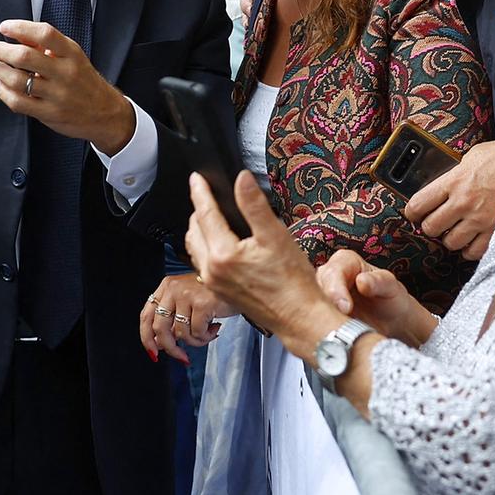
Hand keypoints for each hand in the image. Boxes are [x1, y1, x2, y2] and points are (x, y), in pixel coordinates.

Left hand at [0, 19, 136, 152]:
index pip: (45, 33)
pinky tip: (3, 86)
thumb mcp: (72, 57)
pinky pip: (18, 102)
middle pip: (25, 56)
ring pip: (17, 80)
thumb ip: (47, 46)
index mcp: (72, 54)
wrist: (105, 113)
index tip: (5, 27)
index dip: (20, 28)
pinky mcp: (49, 114)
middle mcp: (66, 73)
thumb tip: (17, 35)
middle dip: (1, 50)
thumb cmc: (83, 80)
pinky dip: (4, 92)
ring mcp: (57, 95)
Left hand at [141, 273, 228, 364]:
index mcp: (166, 286)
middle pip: (160, 328)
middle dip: (170, 348)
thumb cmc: (214, 294)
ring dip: (196, 341)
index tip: (153, 352)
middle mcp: (173, 288)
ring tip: (208, 333)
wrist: (237, 283)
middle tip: (182, 357)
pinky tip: (215, 328)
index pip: (146, 315)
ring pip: (181, 334)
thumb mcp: (188, 303)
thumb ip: (172, 320)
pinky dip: (206, 337)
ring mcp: (187, 295)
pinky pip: (197, 333)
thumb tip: (160, 344)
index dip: (146, 337)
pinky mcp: (201, 304)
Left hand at [186, 171, 343, 354]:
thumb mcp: (275, 236)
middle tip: (204, 194)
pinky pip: (203, 264)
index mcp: (222, 255)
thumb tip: (242, 179)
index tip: (196, 178)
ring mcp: (214, 285)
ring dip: (199, 230)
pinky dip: (205, 248)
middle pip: (194, 232)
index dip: (200, 193)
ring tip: (208, 215)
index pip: (205, 214)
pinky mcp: (221, 293)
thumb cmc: (292, 281)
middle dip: (198, 210)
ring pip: (195, 249)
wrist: (299, 317)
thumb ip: (254, 205)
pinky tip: (218, 244)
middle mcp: (212, 271)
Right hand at [315, 250, 437, 347]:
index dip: (336, 290)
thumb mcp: (391, 287)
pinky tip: (327, 338)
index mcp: (344, 261)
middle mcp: (327, 276)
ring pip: (309, 305)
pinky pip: (310, 320)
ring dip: (318, 319)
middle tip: (335, 323)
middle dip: (323, 306)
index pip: (333, 273)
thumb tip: (361, 281)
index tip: (346, 308)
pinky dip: (317, 329)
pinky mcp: (317, 314)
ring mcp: (320, 295)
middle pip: (315, 288)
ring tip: (333, 333)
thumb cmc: (390, 299)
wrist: (391, 321)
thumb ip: (378, 282)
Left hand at [404, 136, 494, 259]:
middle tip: (436, 222)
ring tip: (456, 230)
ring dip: (450, 238)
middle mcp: (464, 203)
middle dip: (430, 226)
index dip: (412, 212)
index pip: (418, 204)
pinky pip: (473, 251)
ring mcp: (481, 220)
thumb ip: (456, 172)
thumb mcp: (474, 156)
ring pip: (451, 243)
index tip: (414, 213)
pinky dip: (469, 248)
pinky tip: (472, 239)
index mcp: (455, 181)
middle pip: (431, 228)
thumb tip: (444, 185)